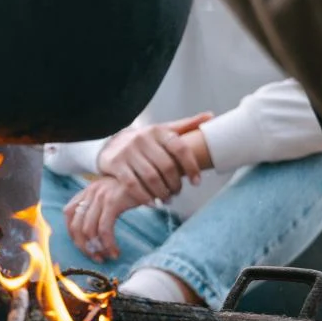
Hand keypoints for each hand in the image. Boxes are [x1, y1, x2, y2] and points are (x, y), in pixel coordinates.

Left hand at [65, 176, 149, 262]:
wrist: (151, 175)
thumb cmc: (134, 188)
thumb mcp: (112, 193)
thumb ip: (100, 205)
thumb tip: (93, 232)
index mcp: (88, 190)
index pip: (68, 212)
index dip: (72, 232)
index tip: (84, 245)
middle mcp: (91, 192)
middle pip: (76, 225)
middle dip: (84, 247)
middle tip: (96, 258)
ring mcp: (101, 196)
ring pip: (89, 230)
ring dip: (96, 249)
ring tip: (107, 256)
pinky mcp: (113, 202)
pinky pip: (105, 229)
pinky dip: (108, 244)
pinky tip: (115, 252)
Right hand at [97, 113, 213, 201]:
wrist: (110, 144)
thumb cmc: (144, 141)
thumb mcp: (164, 131)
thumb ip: (186, 125)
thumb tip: (211, 116)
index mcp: (159, 131)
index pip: (180, 148)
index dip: (192, 167)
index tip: (197, 182)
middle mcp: (143, 138)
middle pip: (166, 166)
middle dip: (175, 184)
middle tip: (177, 193)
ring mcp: (128, 151)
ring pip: (150, 178)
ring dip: (162, 193)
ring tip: (166, 199)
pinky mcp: (116, 164)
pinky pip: (132, 185)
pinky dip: (144, 197)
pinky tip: (152, 203)